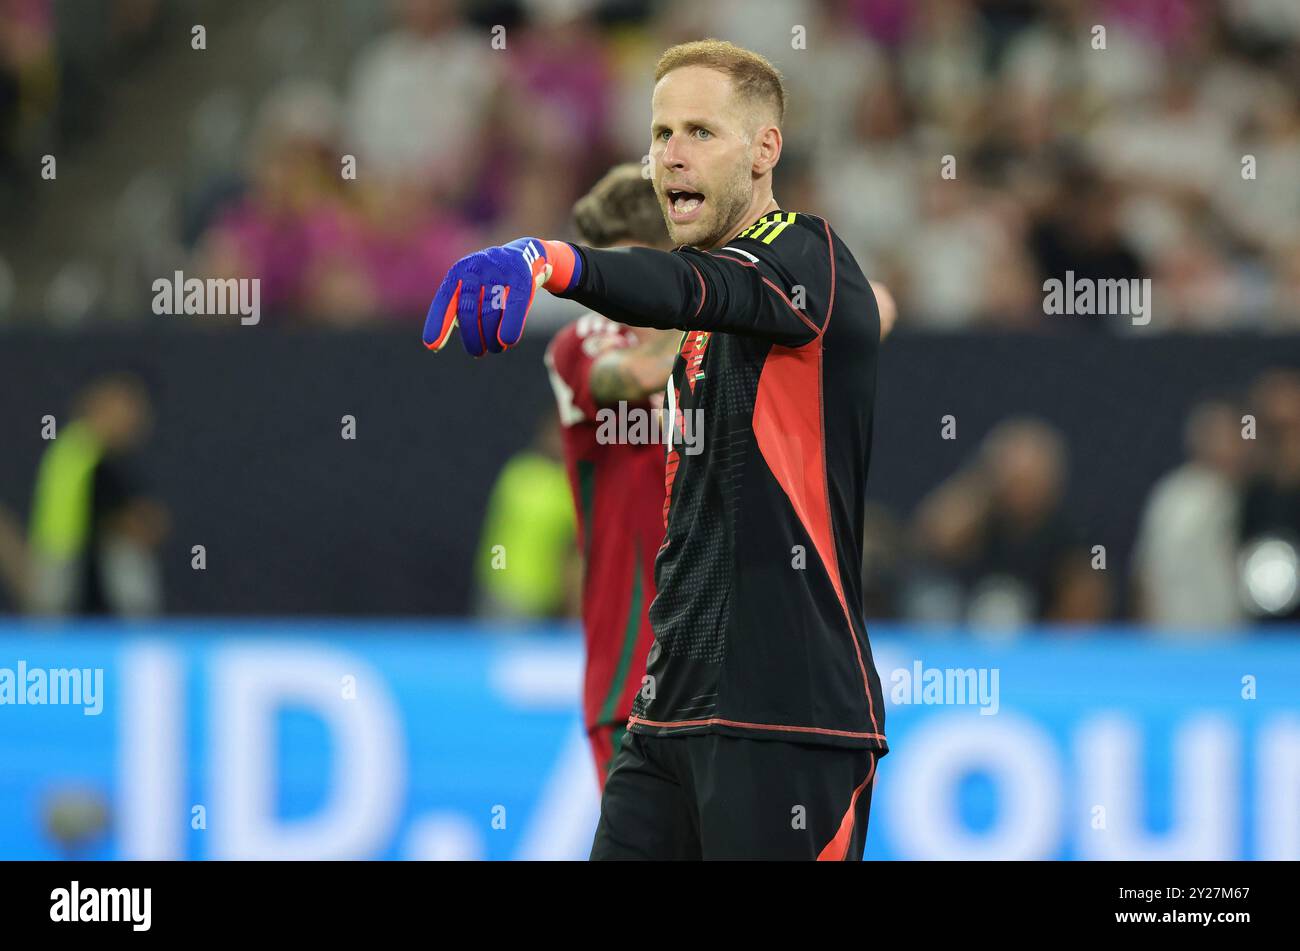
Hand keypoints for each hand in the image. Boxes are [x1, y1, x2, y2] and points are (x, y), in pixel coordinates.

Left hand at [423, 238, 578, 355]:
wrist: (523, 257)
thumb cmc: (489, 282)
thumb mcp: (470, 288)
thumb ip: (456, 310)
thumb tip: (434, 343)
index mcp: (459, 272)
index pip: (445, 299)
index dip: (438, 323)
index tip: (432, 345)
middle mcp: (476, 269)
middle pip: (468, 311)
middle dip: (472, 338)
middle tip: (477, 352)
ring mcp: (499, 272)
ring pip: (490, 313)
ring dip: (492, 338)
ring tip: (495, 347)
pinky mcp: (521, 279)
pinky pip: (514, 306)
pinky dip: (510, 326)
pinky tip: (507, 340)